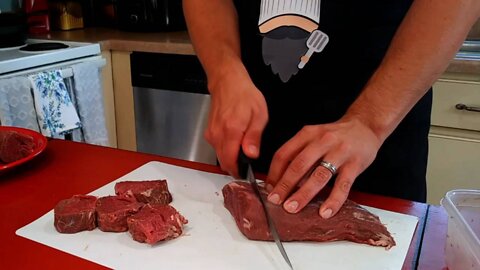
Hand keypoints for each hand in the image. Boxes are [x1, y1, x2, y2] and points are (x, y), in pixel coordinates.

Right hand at [204, 68, 267, 177]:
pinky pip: (217, 148)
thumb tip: (251, 155)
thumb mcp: (259, 114)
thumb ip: (254, 137)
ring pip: (220, 156)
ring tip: (243, 149)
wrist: (227, 81)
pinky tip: (236, 141)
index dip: (239, 172)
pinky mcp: (209, 132)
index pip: (230, 162)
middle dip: (235, 166)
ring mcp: (211, 134)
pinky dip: (226, 149)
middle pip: (224, 162)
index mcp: (231, 131)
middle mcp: (218, 134)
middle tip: (248, 163)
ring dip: (231, 158)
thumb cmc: (244, 95)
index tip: (248, 174)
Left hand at [265, 117, 381, 217]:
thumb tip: (280, 181)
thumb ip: (299, 155)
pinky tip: (325, 212)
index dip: (274, 173)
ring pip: (319, 175)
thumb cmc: (335, 136)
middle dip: (284, 185)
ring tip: (292, 208)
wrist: (365, 126)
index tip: (268, 189)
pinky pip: (343, 185)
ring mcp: (340, 152)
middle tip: (275, 201)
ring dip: (303, 194)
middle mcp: (322, 141)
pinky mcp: (355, 163)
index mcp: (307, 134)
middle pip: (299, 164)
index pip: (284, 154)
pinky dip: (333, 200)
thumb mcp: (314, 137)